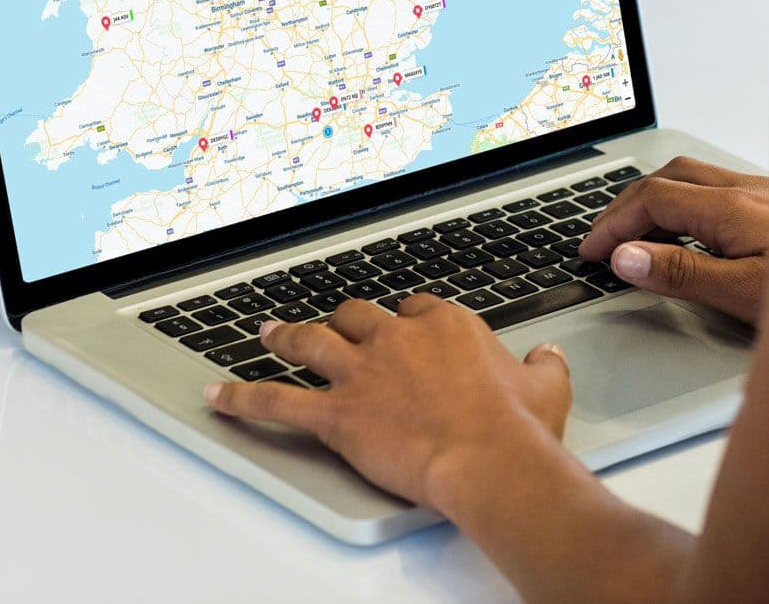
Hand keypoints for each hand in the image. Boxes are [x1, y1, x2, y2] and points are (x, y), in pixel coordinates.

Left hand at [202, 296, 572, 511]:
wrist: (488, 458)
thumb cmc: (517, 428)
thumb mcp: (546, 386)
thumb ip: (543, 366)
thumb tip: (548, 355)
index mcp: (446, 326)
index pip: (414, 310)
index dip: (405, 321)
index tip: (404, 330)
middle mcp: (398, 339)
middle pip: (357, 316)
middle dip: (342, 319)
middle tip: (331, 323)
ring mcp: (362, 373)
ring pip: (311, 343)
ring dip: (285, 337)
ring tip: (267, 333)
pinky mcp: (336, 413)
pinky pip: (277, 400)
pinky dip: (244, 398)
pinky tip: (220, 396)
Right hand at [578, 156, 768, 325]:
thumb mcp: (746, 294)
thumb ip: (683, 274)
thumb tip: (626, 257)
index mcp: (732, 207)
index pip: (652, 200)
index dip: (614, 224)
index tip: (592, 251)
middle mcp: (748, 189)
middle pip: (668, 178)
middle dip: (627, 205)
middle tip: (603, 238)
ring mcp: (766, 194)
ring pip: (694, 178)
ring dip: (655, 199)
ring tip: (635, 233)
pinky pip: (718, 189)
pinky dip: (685, 203)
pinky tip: (688, 230)